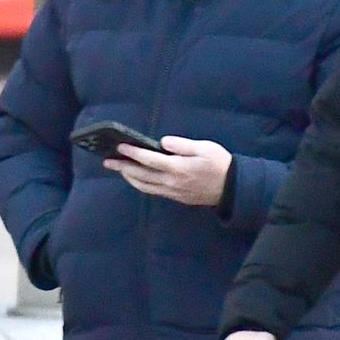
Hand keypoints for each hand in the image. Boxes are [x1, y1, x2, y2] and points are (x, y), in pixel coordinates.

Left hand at [104, 136, 231, 205]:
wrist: (231, 188)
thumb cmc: (220, 164)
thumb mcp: (206, 148)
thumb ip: (183, 145)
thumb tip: (163, 142)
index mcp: (178, 168)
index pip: (150, 160)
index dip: (133, 153)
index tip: (120, 146)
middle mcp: (172, 182)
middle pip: (141, 175)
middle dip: (123, 167)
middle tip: (108, 160)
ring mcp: (172, 191)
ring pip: (144, 185)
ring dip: (128, 177)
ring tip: (117, 169)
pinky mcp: (175, 197)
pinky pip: (152, 191)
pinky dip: (140, 184)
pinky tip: (135, 178)